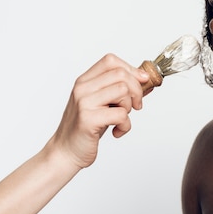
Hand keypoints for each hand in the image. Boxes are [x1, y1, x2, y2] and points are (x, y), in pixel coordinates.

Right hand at [46, 54, 149, 169]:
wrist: (65, 152)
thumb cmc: (87, 128)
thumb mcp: (102, 103)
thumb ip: (119, 90)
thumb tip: (146, 80)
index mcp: (84, 81)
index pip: (110, 61)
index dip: (131, 69)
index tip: (142, 81)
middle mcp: (82, 88)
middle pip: (121, 74)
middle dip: (136, 90)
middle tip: (136, 105)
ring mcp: (84, 103)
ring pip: (122, 91)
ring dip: (129, 107)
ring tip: (121, 118)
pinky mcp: (88, 120)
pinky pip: (121, 114)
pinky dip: (126, 125)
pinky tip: (116, 131)